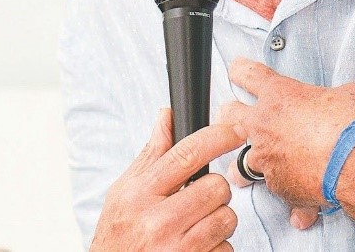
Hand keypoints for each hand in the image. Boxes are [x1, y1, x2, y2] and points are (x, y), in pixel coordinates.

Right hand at [90, 109, 244, 251]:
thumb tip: (167, 116)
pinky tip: (195, 247)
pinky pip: (226, 248)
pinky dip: (216, 247)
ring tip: (195, 226)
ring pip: (227, 218)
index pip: (187, 155)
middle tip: (198, 200)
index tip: (236, 131)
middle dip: (214, 191)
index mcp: (140, 195)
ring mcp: (178, 249)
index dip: (218, 137)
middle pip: (216, 187)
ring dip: (218, 220)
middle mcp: (158, 222)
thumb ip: (151, 155)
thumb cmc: (119, 234)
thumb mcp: (124, 192)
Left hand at [220, 49, 354, 228]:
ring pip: (240, 163)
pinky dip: (291, 202)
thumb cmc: (348, 124)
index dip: (242, 70)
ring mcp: (267, 159)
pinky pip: (280, 196)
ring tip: (253, 170)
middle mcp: (265, 126)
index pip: (249, 75)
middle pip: (229, 116)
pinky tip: (302, 211)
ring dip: (246, 166)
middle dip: (230, 117)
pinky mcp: (279, 187)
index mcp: (279, 96)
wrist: (350, 165)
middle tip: (236, 118)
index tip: (239, 70)